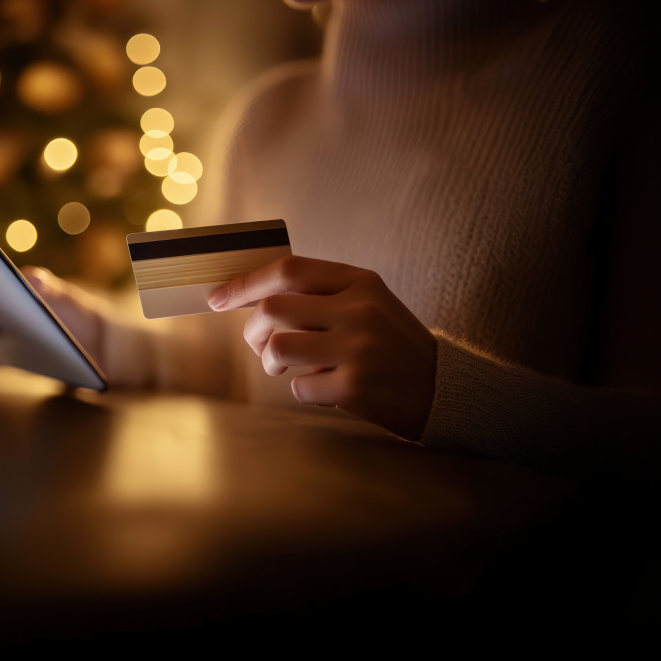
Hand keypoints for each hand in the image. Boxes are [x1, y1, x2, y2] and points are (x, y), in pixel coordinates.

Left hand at [207, 255, 435, 440]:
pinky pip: (299, 387)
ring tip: (286, 368)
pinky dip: (303, 390)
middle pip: (273, 308)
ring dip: (270, 362)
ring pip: (277, 348)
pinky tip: (326, 389)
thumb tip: (252, 296)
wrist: (443, 389)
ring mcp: (358, 349)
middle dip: (252, 330)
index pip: (289, 270)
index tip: (217, 298)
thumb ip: (321, 294)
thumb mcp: (368, 304)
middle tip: (259, 345)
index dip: (246, 283)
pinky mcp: (355, 387)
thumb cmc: (391, 344)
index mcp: (361, 282)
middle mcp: (359, 310)